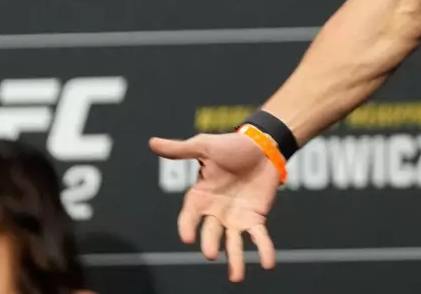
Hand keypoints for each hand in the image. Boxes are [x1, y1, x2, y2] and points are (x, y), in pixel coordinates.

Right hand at [149, 132, 280, 282]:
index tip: (188, 237)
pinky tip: (268, 264)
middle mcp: (215, 212)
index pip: (189, 216)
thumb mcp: (205, 146)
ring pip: (232, 243)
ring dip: (234, 260)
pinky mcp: (254, 218)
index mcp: (199, 197)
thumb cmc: (231, 145)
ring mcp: (235, 217)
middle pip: (210, 232)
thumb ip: (180, 149)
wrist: (263, 145)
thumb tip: (152, 143)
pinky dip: (263, 250)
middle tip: (211, 253)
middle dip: (209, 244)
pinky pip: (258, 237)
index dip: (188, 226)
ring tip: (237, 277)